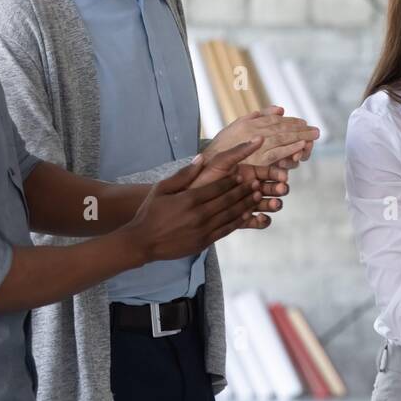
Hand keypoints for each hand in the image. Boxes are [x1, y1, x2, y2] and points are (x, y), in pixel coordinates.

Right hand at [124, 154, 261, 261]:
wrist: (142, 241)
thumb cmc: (150, 212)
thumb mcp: (162, 188)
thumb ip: (183, 174)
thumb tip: (201, 158)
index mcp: (189, 199)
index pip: (218, 187)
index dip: (233, 181)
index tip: (244, 174)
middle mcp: (199, 214)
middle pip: (228, 200)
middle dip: (244, 191)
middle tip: (258, 183)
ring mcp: (203, 229)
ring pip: (231, 215)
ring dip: (246, 205)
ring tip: (258, 197)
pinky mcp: (204, 241)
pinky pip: (226, 229)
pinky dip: (239, 221)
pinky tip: (248, 214)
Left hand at [191, 137, 290, 228]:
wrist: (186, 204)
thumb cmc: (202, 180)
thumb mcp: (221, 162)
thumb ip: (240, 151)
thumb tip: (259, 137)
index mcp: (247, 173)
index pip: (268, 172)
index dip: (278, 174)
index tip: (283, 176)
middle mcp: (248, 188)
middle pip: (272, 189)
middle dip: (279, 189)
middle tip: (280, 190)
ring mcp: (246, 204)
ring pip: (268, 205)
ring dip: (274, 204)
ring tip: (273, 204)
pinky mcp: (242, 220)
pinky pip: (258, 222)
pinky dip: (263, 221)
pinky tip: (259, 217)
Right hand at [205, 106, 320, 167]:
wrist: (208, 163)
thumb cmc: (223, 145)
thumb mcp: (238, 125)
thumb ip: (259, 116)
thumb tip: (280, 108)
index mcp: (252, 123)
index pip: (276, 122)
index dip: (292, 122)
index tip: (304, 124)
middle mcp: (255, 132)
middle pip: (283, 129)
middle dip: (300, 129)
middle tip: (315, 131)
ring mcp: (258, 145)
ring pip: (283, 139)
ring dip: (300, 136)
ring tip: (313, 136)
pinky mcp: (258, 159)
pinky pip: (278, 153)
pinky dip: (290, 148)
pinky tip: (301, 146)